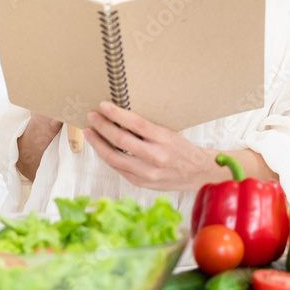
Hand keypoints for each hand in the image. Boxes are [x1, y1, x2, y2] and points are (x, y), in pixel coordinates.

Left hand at [83, 101, 215, 190]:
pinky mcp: (142, 183)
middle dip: (102, 127)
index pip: (136, 123)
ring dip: (98, 144)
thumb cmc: (183, 150)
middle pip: (121, 140)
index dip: (116, 114)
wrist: (198, 174)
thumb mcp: (170, 133)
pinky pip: (118, 169)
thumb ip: (147, 129)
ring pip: (114, 158)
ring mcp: (148, 173)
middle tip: (92, 117)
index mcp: (165, 139)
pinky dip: (108, 157)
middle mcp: (156, 157)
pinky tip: (102, 149)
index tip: (103, 105)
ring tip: (90, 133)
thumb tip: (120, 117)